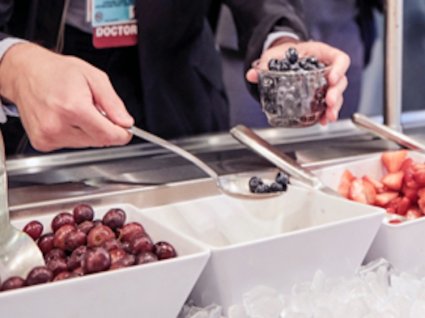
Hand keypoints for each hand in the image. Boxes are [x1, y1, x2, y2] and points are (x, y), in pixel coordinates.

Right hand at [0, 43, 133, 151]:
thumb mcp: (94, 77)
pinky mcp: (42, 143)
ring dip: (89, 132)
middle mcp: (57, 125)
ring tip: (77, 112)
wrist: (25, 73)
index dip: (122, 134)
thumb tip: (126, 122)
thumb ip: (113, 103)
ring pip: (86, 144)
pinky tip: (66, 119)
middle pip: (98, 141)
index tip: (126, 130)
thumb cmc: (57, 72)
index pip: (108, 135)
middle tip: (97, 111)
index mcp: (73, 107)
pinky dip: (75, 135)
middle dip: (105, 129)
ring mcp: (48, 136)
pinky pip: (70, 145)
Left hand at [246, 40, 349, 124]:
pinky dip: (325, 113)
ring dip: (334, 107)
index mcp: (321, 54)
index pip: (340, 59)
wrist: (283, 57)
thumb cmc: (285, 52)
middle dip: (336, 92)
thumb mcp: (275, 55)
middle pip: (341, 80)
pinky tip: (323, 121)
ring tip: (328, 117)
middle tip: (329, 102)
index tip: (332, 78)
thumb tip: (252, 74)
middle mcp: (327, 68)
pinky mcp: (319, 95)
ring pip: (337, 95)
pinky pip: (327, 105)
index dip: (339, 69)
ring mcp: (325, 83)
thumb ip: (265, 64)